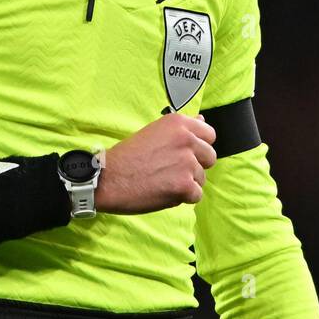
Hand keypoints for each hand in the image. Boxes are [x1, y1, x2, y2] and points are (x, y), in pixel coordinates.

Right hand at [94, 112, 216, 213]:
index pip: (209, 134)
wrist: (108, 178)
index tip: (187, 153)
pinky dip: (182, 198)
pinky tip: (163, 191)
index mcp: (178, 124)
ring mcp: (187, 163)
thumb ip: (181, 129)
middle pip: (210, 157)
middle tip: (172, 170)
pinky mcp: (184, 185)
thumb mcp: (154, 132)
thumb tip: (202, 120)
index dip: (199, 146)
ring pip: (202, 178)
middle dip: (196, 166)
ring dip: (187, 183)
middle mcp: (186, 139)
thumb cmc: (127, 156)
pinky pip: (196, 195)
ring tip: (163, 181)